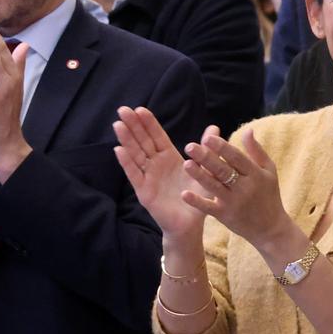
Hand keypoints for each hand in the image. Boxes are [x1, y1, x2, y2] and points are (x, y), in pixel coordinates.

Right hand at [113, 106, 207, 240]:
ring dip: (127, 140)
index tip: (140, 109)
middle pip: (142, 142)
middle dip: (133, 126)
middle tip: (123, 109)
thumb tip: (214, 127)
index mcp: (170, 158)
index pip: (156, 137)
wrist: (190, 224)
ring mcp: (148, 177)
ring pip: (135, 155)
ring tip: (118, 125)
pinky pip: (134, 174)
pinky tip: (119, 150)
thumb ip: (205, 149)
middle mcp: (156, 165)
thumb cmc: (196, 197)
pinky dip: (126, 162)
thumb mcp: (204, 170)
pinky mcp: (143, 191)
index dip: (148, 123)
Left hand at [182, 127, 294, 249]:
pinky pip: (208, 208)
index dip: (222, 147)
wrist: (271, 228)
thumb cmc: (269, 195)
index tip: (208, 138)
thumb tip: (247, 130)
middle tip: (190, 146)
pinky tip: (184, 194)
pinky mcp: (225, 216)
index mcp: (255, 174)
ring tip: (186, 163)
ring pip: (214, 186)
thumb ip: (256, 151)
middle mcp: (245, 187)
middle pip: (223, 170)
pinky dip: (197, 201)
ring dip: (199, 175)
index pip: (237, 158)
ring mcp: (234, 202)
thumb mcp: (269, 171)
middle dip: (206, 157)